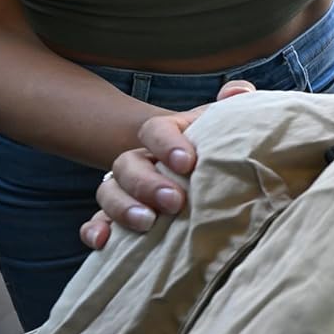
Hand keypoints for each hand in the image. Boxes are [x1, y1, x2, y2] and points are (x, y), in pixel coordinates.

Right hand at [81, 79, 256, 248]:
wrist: (208, 170)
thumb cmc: (221, 146)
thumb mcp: (229, 124)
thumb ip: (237, 101)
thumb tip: (235, 92)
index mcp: (168, 133)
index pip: (155, 130)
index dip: (166, 144)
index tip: (188, 162)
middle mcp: (142, 158)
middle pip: (127, 164)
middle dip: (147, 183)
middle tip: (174, 202)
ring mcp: (127, 188)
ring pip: (108, 191)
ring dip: (122, 207)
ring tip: (147, 223)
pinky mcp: (120, 216)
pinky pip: (98, 221)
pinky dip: (96, 230)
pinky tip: (104, 241)